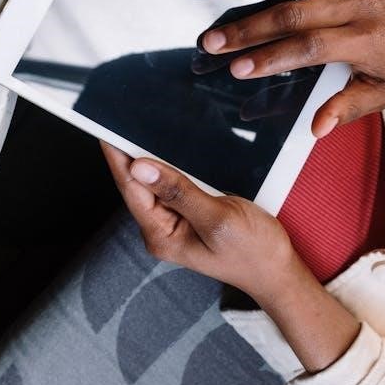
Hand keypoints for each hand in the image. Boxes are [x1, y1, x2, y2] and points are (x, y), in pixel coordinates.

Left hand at [100, 141, 302, 303]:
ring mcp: (175, 221)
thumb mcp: (217, 218)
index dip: (118, 156)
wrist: (278, 269)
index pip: (131, 188)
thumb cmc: (252, 251)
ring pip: (156, 181)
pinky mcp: (189, 213)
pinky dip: (173, 165)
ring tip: (145, 124)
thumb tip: (141, 167)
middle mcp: (161, 228)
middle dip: (132, 152)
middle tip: (125, 116)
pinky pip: (174, 185)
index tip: (106, 127)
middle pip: (139, 184)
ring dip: (153, 156)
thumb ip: (179, 192)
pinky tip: (173, 147)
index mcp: (161, 235)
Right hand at [200, 0, 384, 136]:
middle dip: (249, 27)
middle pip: (294, 13)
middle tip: (212, 38)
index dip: (271, 58)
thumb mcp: (381, 94)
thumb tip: (317, 129)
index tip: (237, 68)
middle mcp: (358, 4)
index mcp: (363, 41)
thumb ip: (346, 108)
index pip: (308, 49)